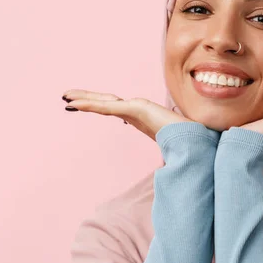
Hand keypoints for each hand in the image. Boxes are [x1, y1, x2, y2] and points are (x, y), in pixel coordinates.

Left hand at [61, 89, 188, 140]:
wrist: (197, 139)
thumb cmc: (186, 143)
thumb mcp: (168, 147)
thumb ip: (163, 150)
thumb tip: (164, 165)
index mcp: (142, 118)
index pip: (115, 109)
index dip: (99, 105)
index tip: (86, 106)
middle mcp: (137, 109)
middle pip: (106, 101)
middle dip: (87, 98)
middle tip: (68, 96)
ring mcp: (137, 107)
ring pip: (103, 101)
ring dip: (84, 98)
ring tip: (66, 97)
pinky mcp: (136, 109)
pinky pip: (107, 107)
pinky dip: (89, 105)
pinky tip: (74, 105)